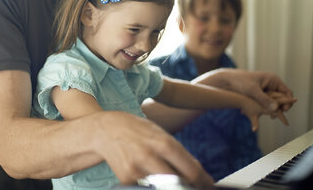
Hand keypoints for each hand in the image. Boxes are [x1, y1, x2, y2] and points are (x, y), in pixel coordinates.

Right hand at [93, 111, 214, 189]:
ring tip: (171, 178)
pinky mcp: (125, 179)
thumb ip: (178, 152)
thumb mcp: (159, 133)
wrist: (104, 129)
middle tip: (192, 185)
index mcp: (162, 142)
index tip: (207, 184)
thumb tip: (199, 173)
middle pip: (179, 183)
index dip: (202, 180)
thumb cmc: (136, 129)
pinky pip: (146, 187)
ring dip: (170, 185)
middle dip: (189, 186)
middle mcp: (149, 156)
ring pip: (162, 187)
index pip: (190, 170)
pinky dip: (152, 185)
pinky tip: (151, 176)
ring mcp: (136, 169)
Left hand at [219, 69, 296, 124]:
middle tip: (274, 116)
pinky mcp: (260, 95)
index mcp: (273, 80)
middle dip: (279, 108)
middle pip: (282, 98)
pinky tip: (259, 114)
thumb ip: (264, 99)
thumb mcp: (253, 90)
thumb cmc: (240, 81)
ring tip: (269, 117)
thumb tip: (276, 108)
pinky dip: (264, 109)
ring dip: (271, 110)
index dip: (288, 101)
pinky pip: (266, 103)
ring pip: (274, 102)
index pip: (287, 92)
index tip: (285, 110)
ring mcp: (266, 90)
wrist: (228, 80)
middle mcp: (271, 84)